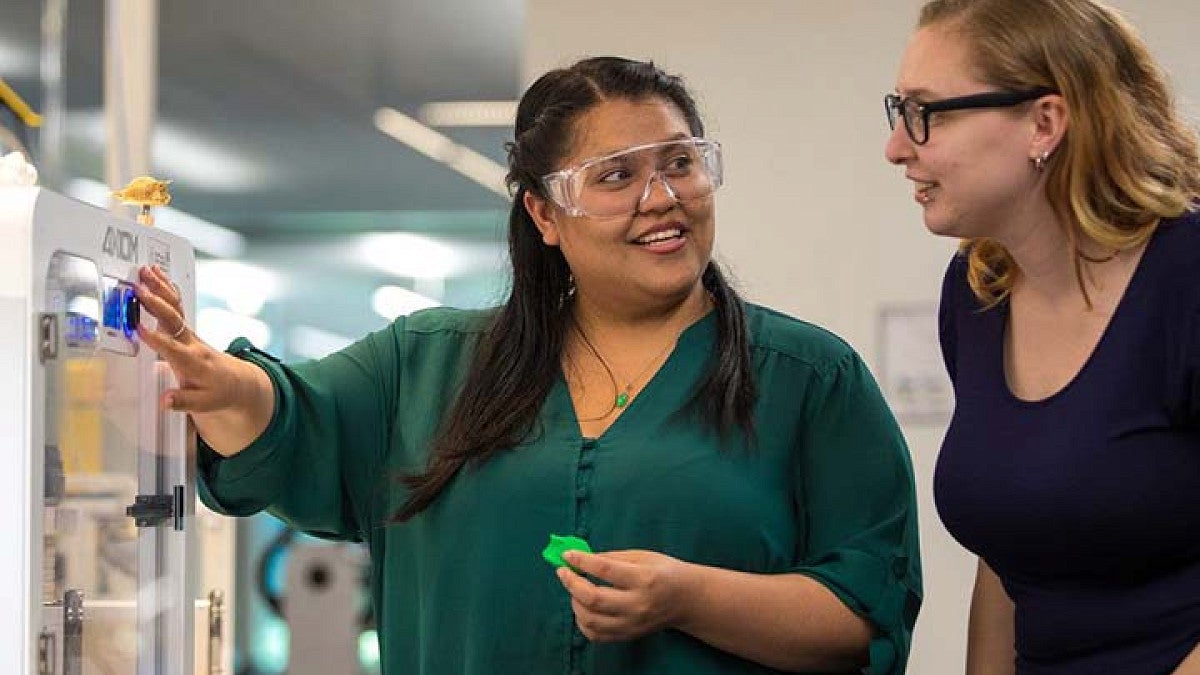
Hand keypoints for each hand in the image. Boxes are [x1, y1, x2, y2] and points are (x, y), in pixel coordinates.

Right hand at [134, 265, 239, 411]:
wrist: (237, 381)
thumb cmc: (219, 391)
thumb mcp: (204, 404)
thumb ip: (184, 401)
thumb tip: (166, 401)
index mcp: (192, 362)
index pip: (173, 348)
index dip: (157, 339)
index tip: (140, 328)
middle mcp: (191, 343)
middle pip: (173, 319)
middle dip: (156, 304)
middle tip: (139, 289)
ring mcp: (189, 333)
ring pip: (174, 306)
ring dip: (160, 288)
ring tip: (146, 272)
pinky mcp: (186, 328)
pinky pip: (176, 305)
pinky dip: (166, 288)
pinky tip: (155, 274)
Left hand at [556, 549, 695, 642]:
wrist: (686, 600)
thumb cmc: (663, 572)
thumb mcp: (642, 556)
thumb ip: (610, 558)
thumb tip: (580, 558)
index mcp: (644, 578)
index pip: (605, 569)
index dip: (582, 561)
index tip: (567, 556)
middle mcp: (638, 604)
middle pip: (594, 598)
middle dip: (572, 584)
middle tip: (563, 572)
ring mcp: (632, 624)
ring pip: (591, 620)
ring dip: (575, 602)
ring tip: (575, 589)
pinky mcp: (628, 636)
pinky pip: (596, 634)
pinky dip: (582, 621)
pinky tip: (583, 607)